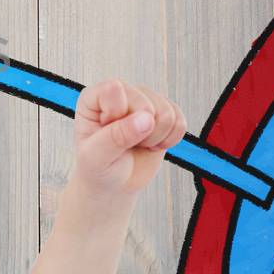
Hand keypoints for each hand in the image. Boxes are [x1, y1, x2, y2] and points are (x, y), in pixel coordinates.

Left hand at [70, 77, 186, 201]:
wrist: (113, 183)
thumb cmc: (97, 167)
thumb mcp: (96, 156)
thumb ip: (117, 136)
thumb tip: (146, 118)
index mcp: (94, 97)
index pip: (114, 90)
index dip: (116, 117)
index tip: (105, 135)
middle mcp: (121, 93)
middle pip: (146, 105)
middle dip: (139, 134)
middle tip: (124, 146)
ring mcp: (144, 100)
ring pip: (167, 113)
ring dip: (155, 138)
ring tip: (137, 144)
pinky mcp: (163, 112)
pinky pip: (180, 121)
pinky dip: (169, 140)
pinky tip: (152, 144)